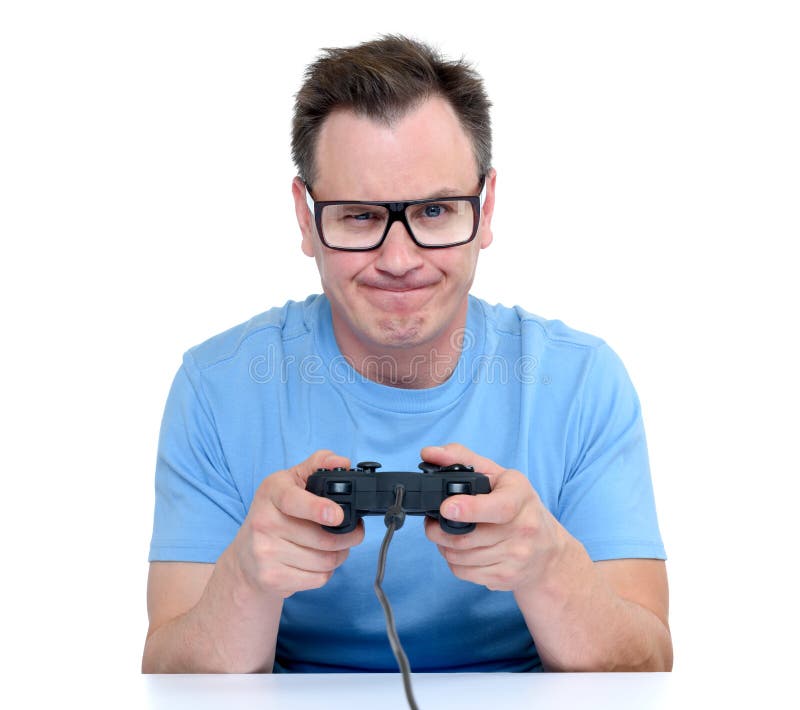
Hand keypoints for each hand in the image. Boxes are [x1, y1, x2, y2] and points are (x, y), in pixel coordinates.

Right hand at [230, 450, 364, 598]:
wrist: (245, 558)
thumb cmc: (275, 514)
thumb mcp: (291, 481)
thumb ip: (318, 464)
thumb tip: (343, 461)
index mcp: (271, 492)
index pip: (293, 500)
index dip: (317, 508)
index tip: (337, 515)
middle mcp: (263, 522)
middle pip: (322, 538)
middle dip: (348, 537)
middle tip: (353, 532)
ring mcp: (264, 552)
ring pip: (324, 561)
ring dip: (340, 555)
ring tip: (335, 547)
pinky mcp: (271, 578)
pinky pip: (318, 579)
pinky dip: (326, 572)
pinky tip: (317, 562)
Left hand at [422, 443, 566, 593]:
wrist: (549, 552)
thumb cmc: (519, 506)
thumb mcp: (498, 476)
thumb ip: (461, 458)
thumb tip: (429, 453)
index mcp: (520, 497)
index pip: (498, 507)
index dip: (470, 509)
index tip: (447, 508)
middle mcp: (523, 529)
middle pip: (467, 537)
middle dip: (438, 530)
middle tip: (433, 521)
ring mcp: (516, 557)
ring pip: (460, 557)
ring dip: (443, 546)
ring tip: (447, 534)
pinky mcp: (506, 578)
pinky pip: (464, 573)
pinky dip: (453, 562)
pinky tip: (460, 550)